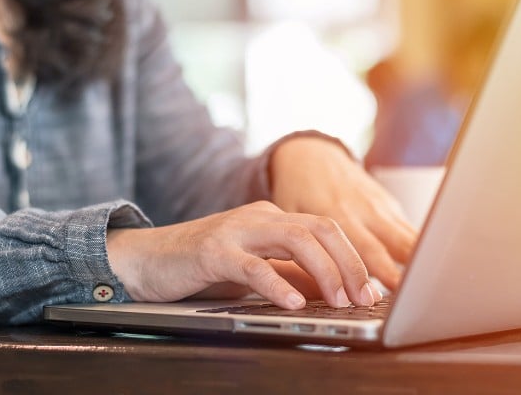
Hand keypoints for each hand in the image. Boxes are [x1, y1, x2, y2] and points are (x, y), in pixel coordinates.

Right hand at [107, 201, 381, 308]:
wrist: (148, 257)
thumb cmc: (203, 265)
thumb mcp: (255, 268)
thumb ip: (290, 273)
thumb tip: (332, 289)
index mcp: (272, 219)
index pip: (326, 230)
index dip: (354, 259)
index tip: (372, 291)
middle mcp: (259, 218)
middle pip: (319, 228)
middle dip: (349, 263)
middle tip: (365, 298)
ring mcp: (236, 231)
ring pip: (294, 239)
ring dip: (324, 271)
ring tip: (339, 301)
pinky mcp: (212, 251)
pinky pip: (251, 265)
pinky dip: (276, 284)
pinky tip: (292, 303)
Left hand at [269, 136, 417, 290]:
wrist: (310, 154)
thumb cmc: (297, 190)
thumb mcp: (290, 217)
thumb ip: (303, 248)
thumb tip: (311, 290)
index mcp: (336, 214)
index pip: (363, 248)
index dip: (378, 272)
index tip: (387, 294)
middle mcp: (363, 209)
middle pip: (391, 245)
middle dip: (403, 274)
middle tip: (412, 299)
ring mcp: (379, 205)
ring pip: (407, 236)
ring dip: (417, 262)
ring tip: (428, 288)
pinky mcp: (388, 203)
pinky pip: (408, 228)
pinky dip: (418, 248)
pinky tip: (426, 268)